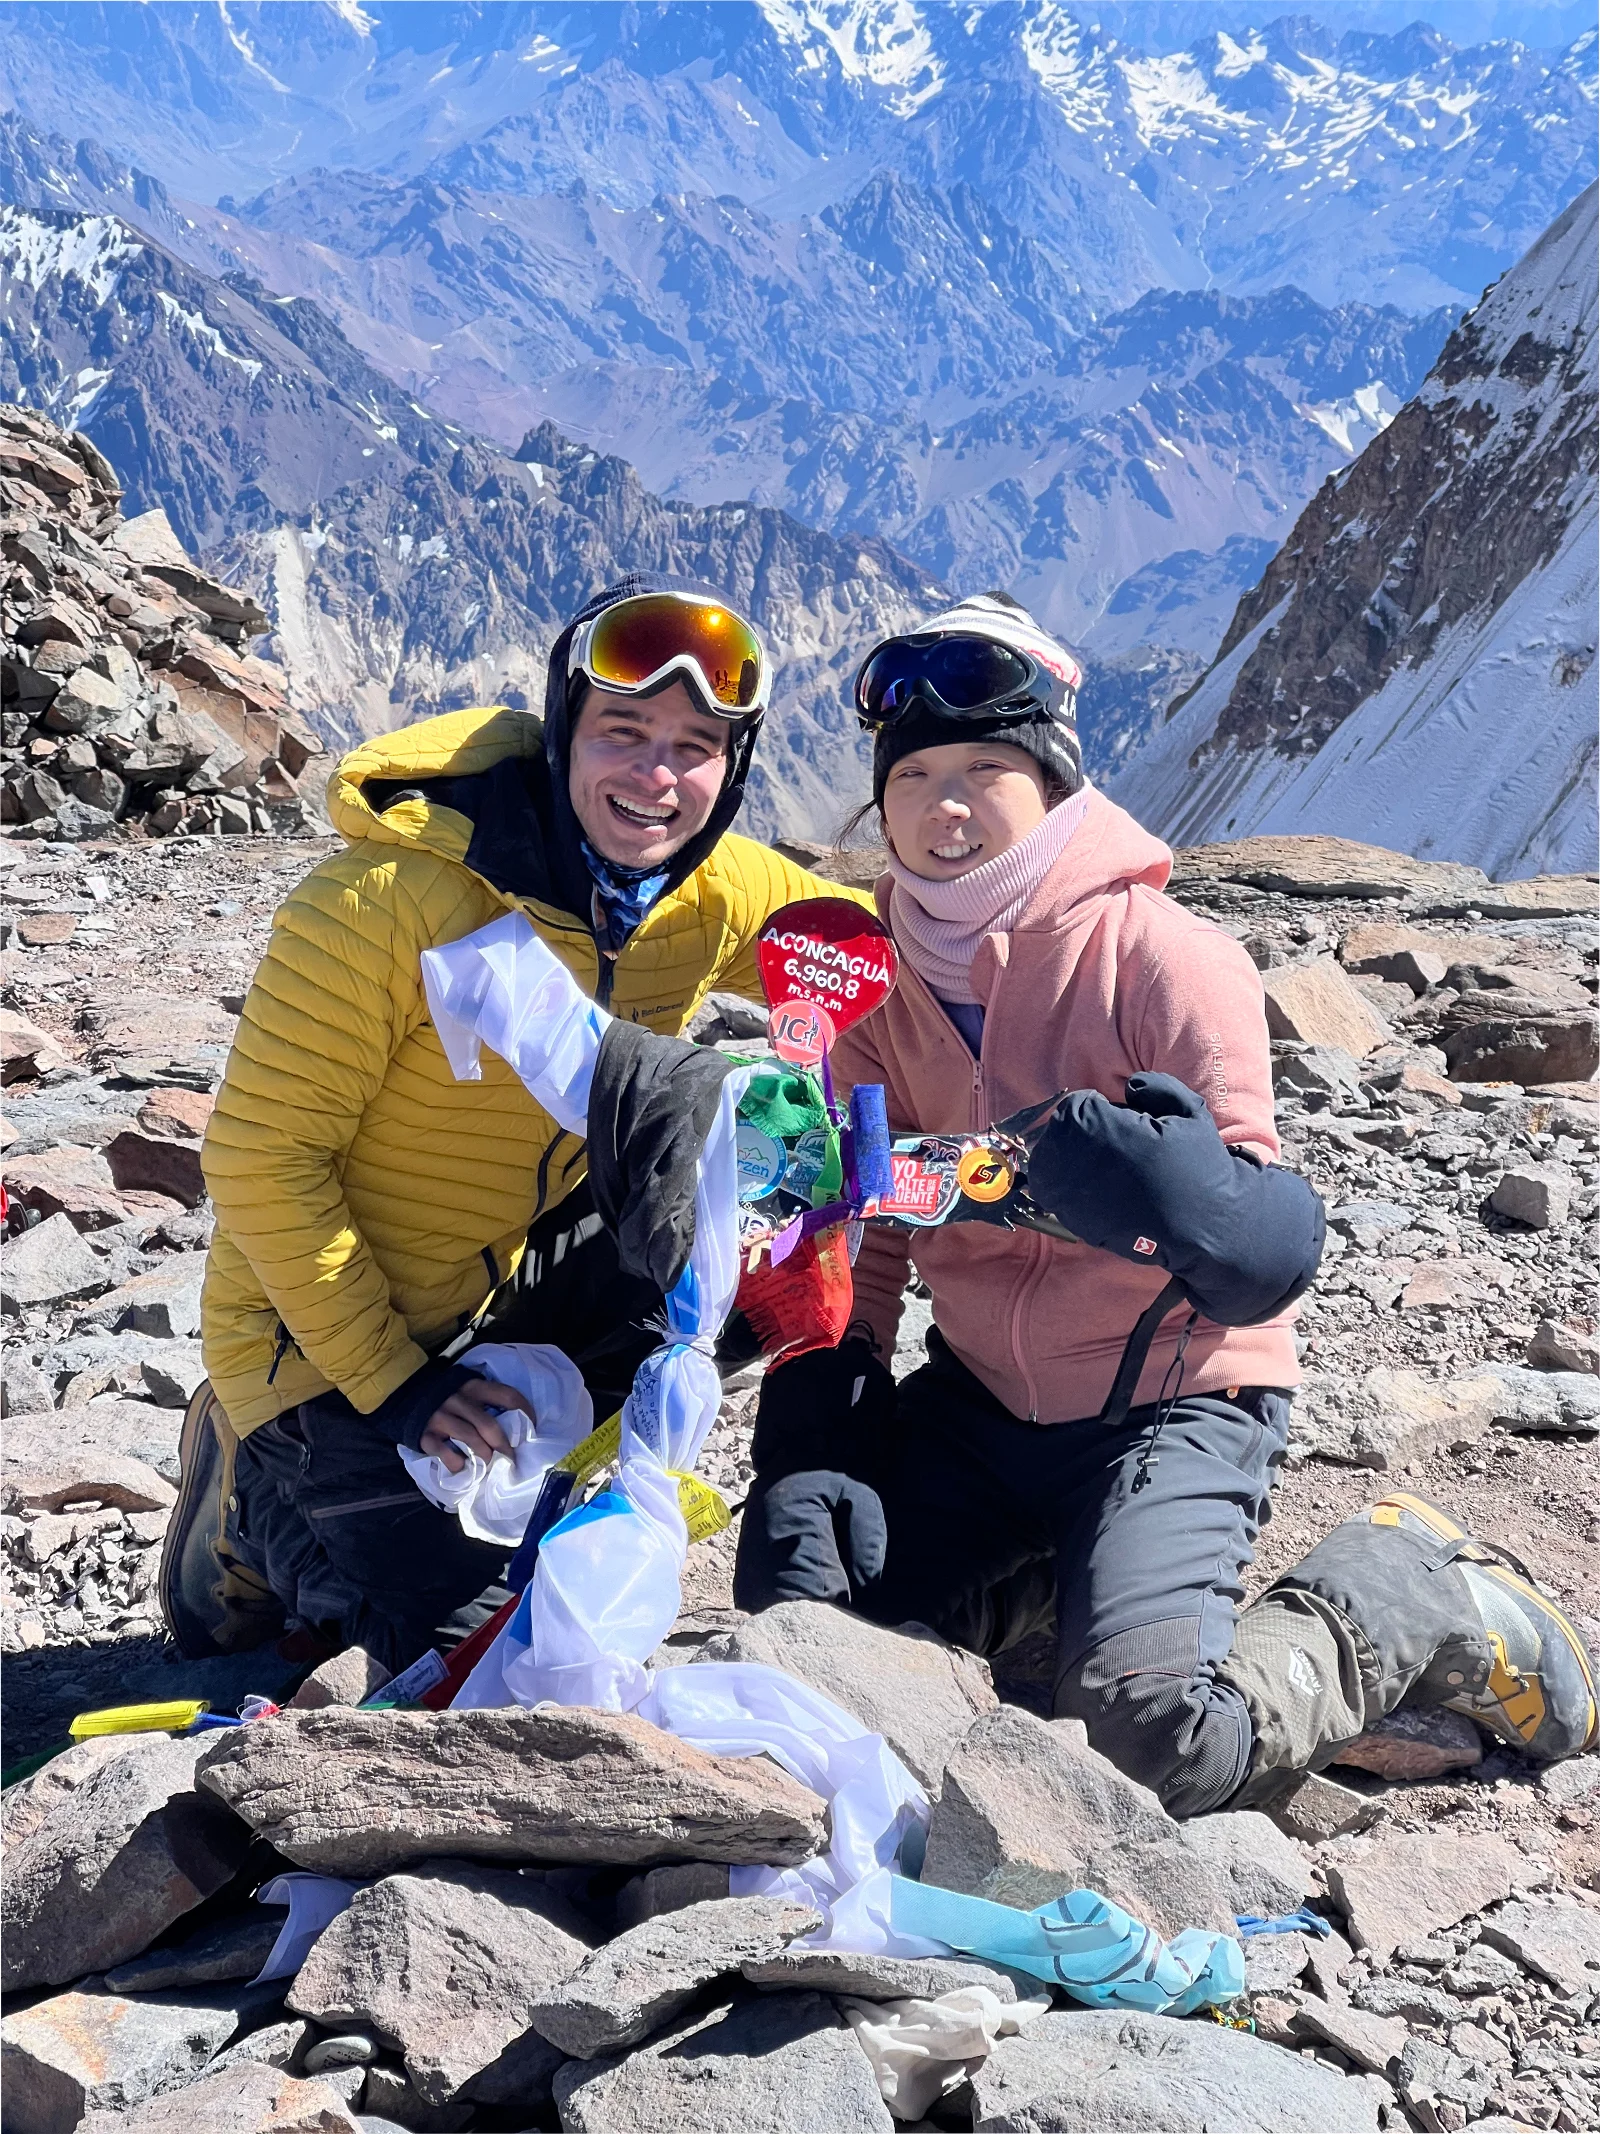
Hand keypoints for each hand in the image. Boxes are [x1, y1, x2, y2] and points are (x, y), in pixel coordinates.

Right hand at [418, 1378, 532, 1473]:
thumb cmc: (451, 1402)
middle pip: (488, 1425)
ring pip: (469, 1438)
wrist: (408, 1400)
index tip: (532, 1429)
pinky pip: (444, 1452)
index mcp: (474, 1387)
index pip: (507, 1396)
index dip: (524, 1413)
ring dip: (484, 1455)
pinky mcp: (425, 1435)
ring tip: (489, 1465)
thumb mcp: (470, 1395)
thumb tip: (517, 1429)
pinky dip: (456, 1463)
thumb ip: (488, 1405)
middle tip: (511, 1459)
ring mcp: (440, 1417)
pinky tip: (463, 1467)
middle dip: (503, 1446)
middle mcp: (457, 1399)